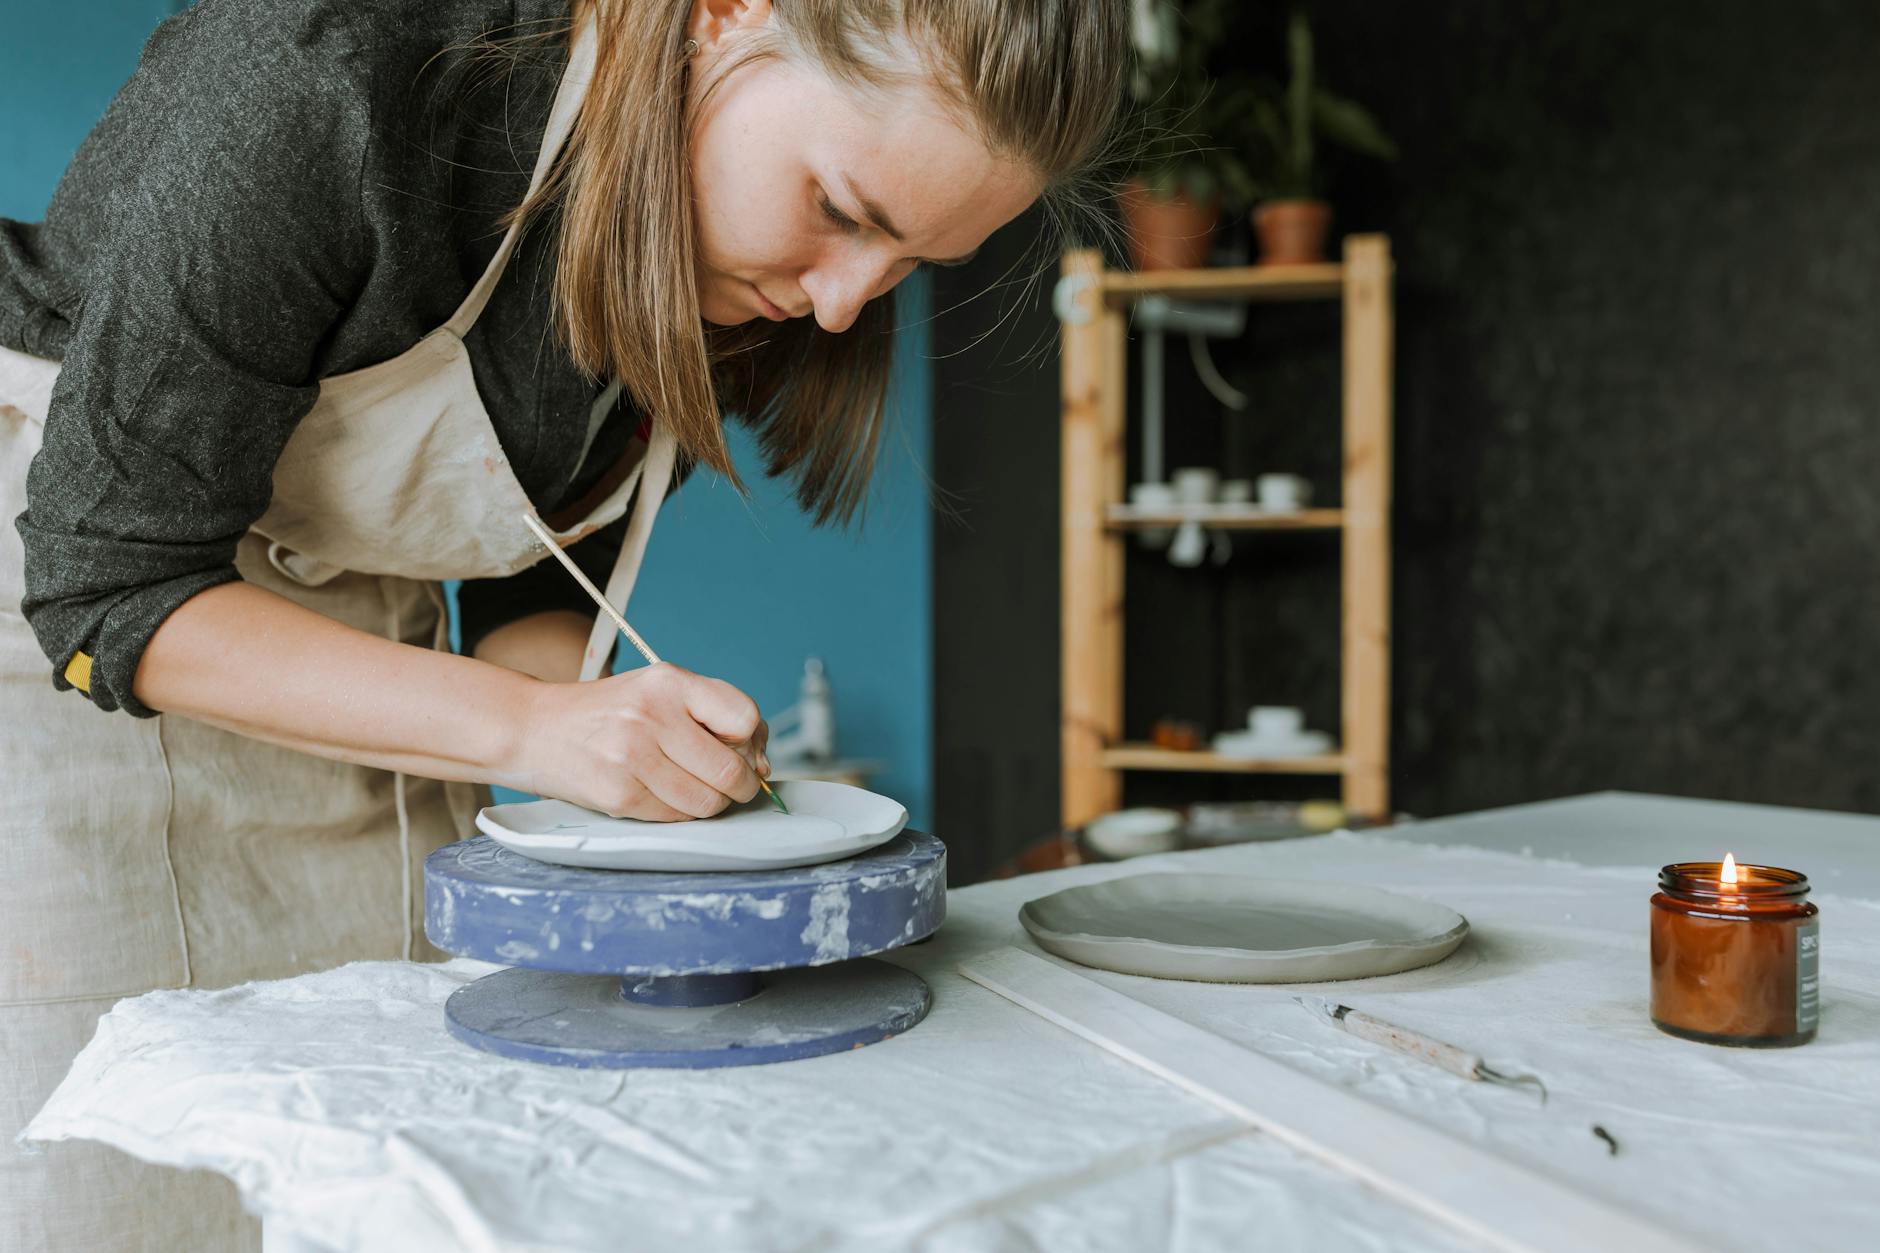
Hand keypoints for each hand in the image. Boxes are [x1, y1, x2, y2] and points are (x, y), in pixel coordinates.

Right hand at [518, 663, 769, 820]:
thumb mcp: (660, 692)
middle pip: (732, 771)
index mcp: (669, 681)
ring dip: (711, 804)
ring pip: (708, 803)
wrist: (536, 729)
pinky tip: (660, 793)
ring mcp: (632, 757)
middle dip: (740, 785)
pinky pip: (676, 818)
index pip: (745, 717)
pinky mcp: (618, 795)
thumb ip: (716, 717)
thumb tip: (763, 767)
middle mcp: (651, 715)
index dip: (750, 741)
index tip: (738, 748)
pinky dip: (679, 813)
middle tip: (728, 784)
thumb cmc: (611, 713)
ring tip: (689, 787)